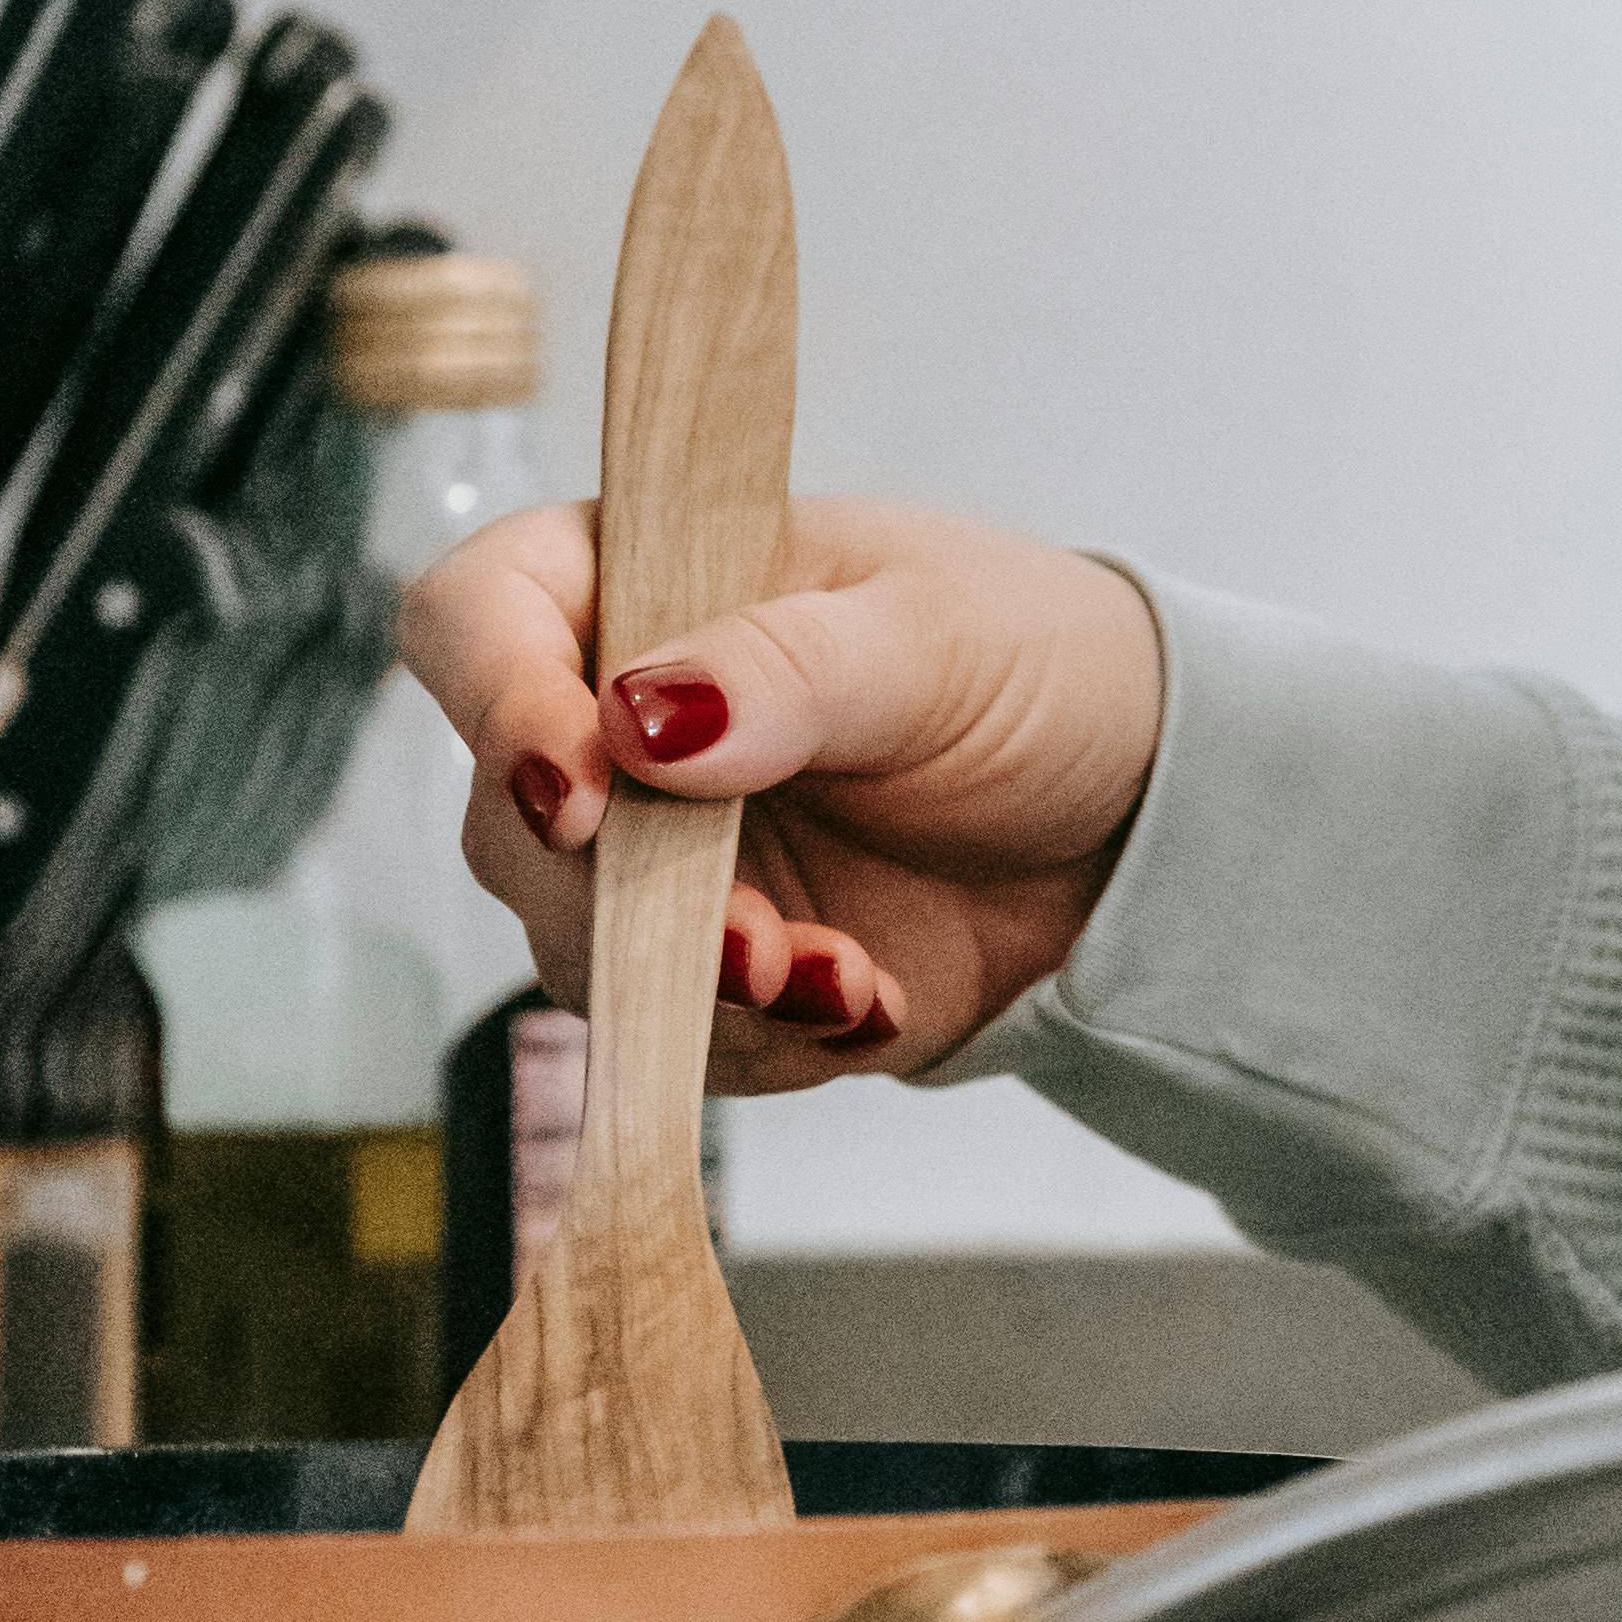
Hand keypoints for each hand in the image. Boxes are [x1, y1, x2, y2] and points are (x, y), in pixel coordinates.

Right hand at [405, 497, 1165, 1097]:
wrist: (1138, 816)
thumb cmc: (1040, 668)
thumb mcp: (937, 639)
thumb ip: (791, 669)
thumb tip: (640, 713)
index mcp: (654, 580)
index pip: (483, 614)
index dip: (496, 699)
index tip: (577, 792)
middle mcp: (624, 720)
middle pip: (508, 819)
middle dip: (623, 900)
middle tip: (752, 941)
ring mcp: (660, 855)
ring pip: (578, 950)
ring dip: (702, 989)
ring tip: (844, 982)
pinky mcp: (711, 970)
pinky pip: (674, 1037)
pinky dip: (767, 1041)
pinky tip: (871, 1001)